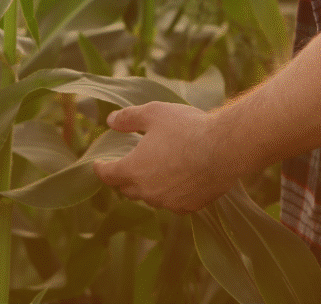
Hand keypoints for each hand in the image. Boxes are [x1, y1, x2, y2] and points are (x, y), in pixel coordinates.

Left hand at [92, 102, 236, 212]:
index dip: (101, 168)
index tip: (98, 164)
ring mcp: (168, 203)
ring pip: (150, 197)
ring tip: (155, 170)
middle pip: (127, 189)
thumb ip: (129, 118)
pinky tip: (178, 180)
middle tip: (126, 166)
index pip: (108, 174)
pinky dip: (170, 193)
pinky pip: (172, 202)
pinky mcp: (188, 207)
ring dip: (148, 185)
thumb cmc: (187, 127)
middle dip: (123, 178)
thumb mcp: (154, 112)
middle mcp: (147, 192)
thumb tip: (110, 121)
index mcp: (134, 169)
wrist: (223, 149)